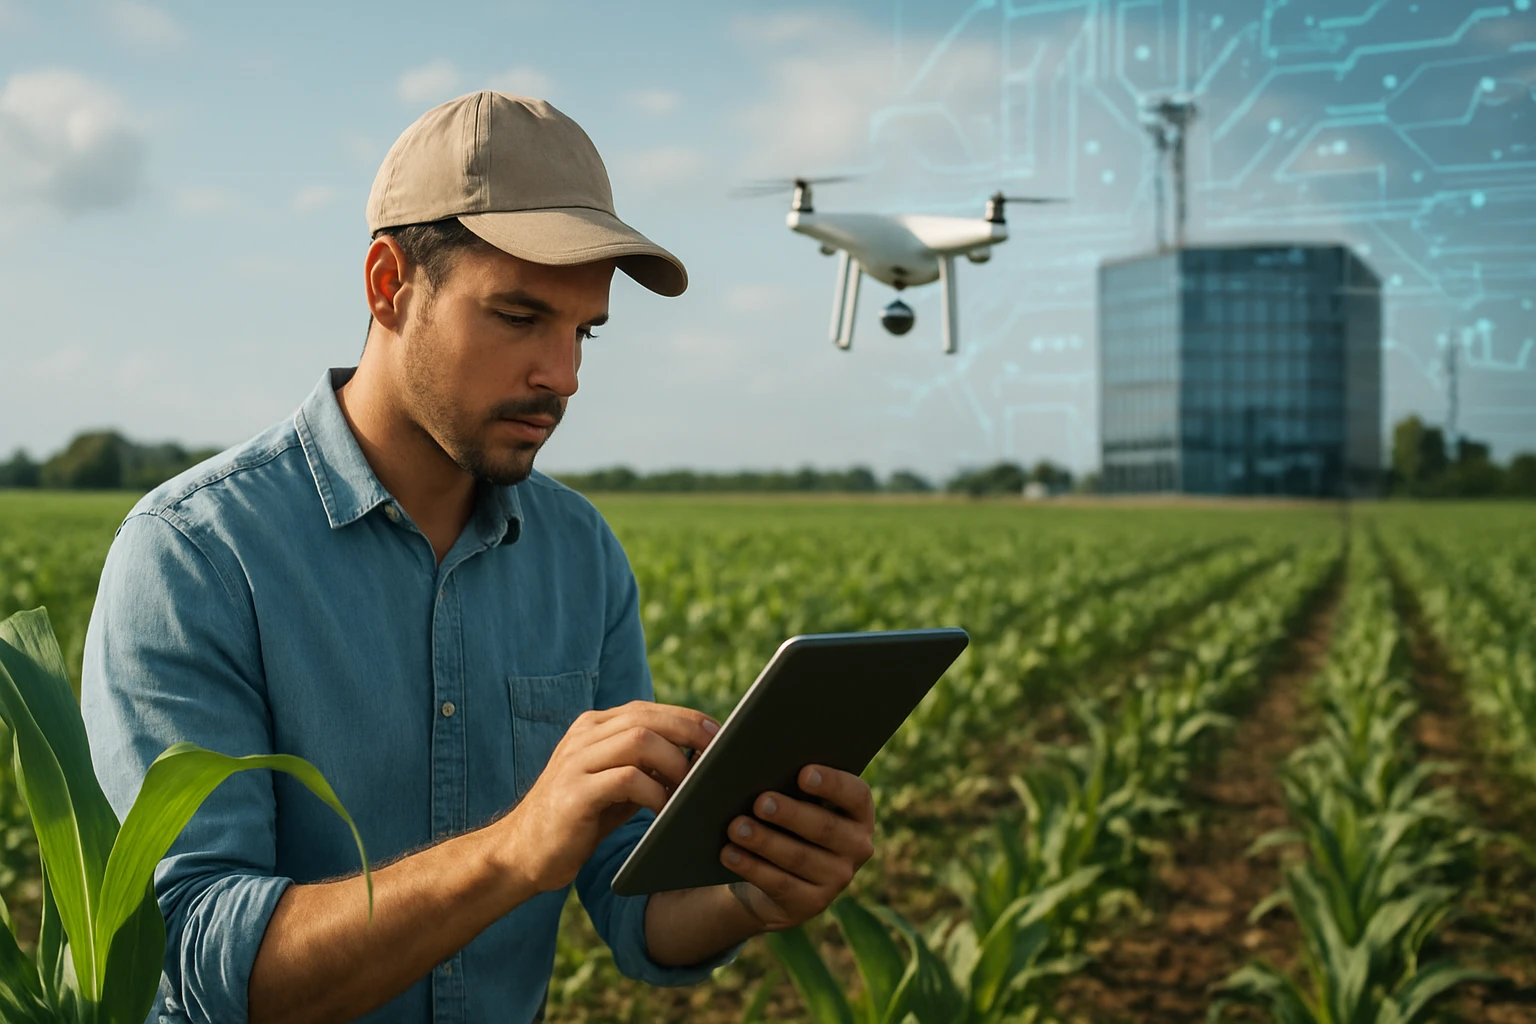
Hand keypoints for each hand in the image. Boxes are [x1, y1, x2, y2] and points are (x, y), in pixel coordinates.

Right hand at [489, 700, 718, 893]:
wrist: (522, 854)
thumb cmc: (578, 820)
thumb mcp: (613, 785)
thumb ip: (644, 765)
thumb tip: (697, 757)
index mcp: (592, 729)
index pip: (646, 709)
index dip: (685, 718)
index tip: (718, 735)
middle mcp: (582, 737)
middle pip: (646, 718)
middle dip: (688, 732)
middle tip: (718, 755)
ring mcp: (574, 763)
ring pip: (638, 740)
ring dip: (674, 762)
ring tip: (691, 788)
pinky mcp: (574, 794)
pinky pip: (626, 779)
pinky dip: (654, 791)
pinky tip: (665, 810)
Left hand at [719, 765, 875, 930]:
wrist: (779, 878)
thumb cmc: (786, 821)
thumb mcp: (794, 798)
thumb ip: (782, 774)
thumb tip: (733, 750)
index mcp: (859, 812)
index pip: (856, 794)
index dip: (832, 783)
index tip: (803, 773)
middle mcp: (857, 846)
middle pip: (825, 828)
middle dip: (790, 814)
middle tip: (760, 802)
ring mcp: (838, 878)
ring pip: (800, 858)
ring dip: (766, 842)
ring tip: (736, 827)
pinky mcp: (812, 903)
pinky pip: (780, 884)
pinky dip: (752, 867)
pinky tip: (729, 854)